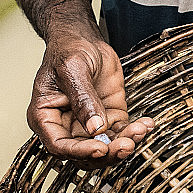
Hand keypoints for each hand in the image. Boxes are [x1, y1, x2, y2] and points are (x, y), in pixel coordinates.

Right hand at [27, 36, 153, 168]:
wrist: (84, 38)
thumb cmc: (68, 49)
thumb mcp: (72, 69)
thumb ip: (82, 98)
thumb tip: (95, 128)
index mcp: (46, 117)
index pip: (60, 146)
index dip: (80, 152)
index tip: (101, 147)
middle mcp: (67, 126)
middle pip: (86, 154)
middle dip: (108, 152)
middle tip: (126, 144)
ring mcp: (90, 124)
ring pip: (107, 147)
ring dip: (125, 143)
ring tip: (140, 130)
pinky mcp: (109, 118)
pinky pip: (122, 132)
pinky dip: (135, 132)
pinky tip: (146, 124)